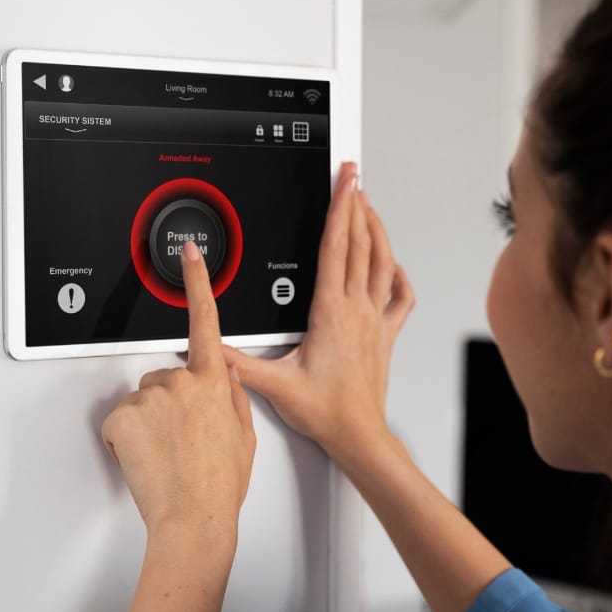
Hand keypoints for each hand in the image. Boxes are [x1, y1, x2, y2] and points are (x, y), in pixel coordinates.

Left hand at [101, 238, 256, 533]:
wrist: (195, 519)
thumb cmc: (220, 485)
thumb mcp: (243, 437)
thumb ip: (233, 397)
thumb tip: (227, 376)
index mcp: (215, 382)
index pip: (205, 320)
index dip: (198, 282)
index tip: (190, 254)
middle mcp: (182, 381)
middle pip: (163, 377)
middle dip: (165, 403)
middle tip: (179, 441)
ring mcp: (151, 397)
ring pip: (139, 402)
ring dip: (146, 424)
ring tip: (165, 456)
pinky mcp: (123, 416)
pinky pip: (119, 422)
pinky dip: (125, 441)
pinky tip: (146, 460)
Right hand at [224, 162, 414, 464]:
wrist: (359, 435)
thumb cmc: (326, 412)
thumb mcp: (274, 386)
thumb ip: (239, 364)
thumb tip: (212, 347)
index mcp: (331, 313)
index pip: (336, 248)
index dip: (339, 209)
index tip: (344, 182)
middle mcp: (357, 310)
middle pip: (360, 244)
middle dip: (356, 204)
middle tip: (353, 176)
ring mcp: (374, 320)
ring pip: (382, 262)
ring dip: (376, 230)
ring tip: (368, 205)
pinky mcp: (384, 335)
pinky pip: (400, 297)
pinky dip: (397, 274)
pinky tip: (392, 266)